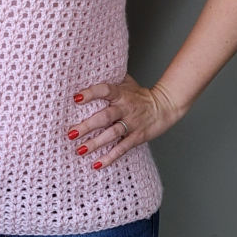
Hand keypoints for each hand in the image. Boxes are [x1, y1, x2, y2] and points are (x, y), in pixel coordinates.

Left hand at [67, 73, 184, 168]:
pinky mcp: (137, 137)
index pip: (104, 90)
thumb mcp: (127, 83)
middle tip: (71, 133)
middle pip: (105, 117)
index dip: (91, 93)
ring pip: (112, 134)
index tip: (76, 98)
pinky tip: (96, 164)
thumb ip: (111, 79)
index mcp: (121, 93)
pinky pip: (122, 148)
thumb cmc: (141, 94)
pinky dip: (110, 157)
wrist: (165, 106)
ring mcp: (132, 123)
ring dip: (95, 143)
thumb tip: (90, 72)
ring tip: (80, 150)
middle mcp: (125, 108)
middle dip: (87, 126)